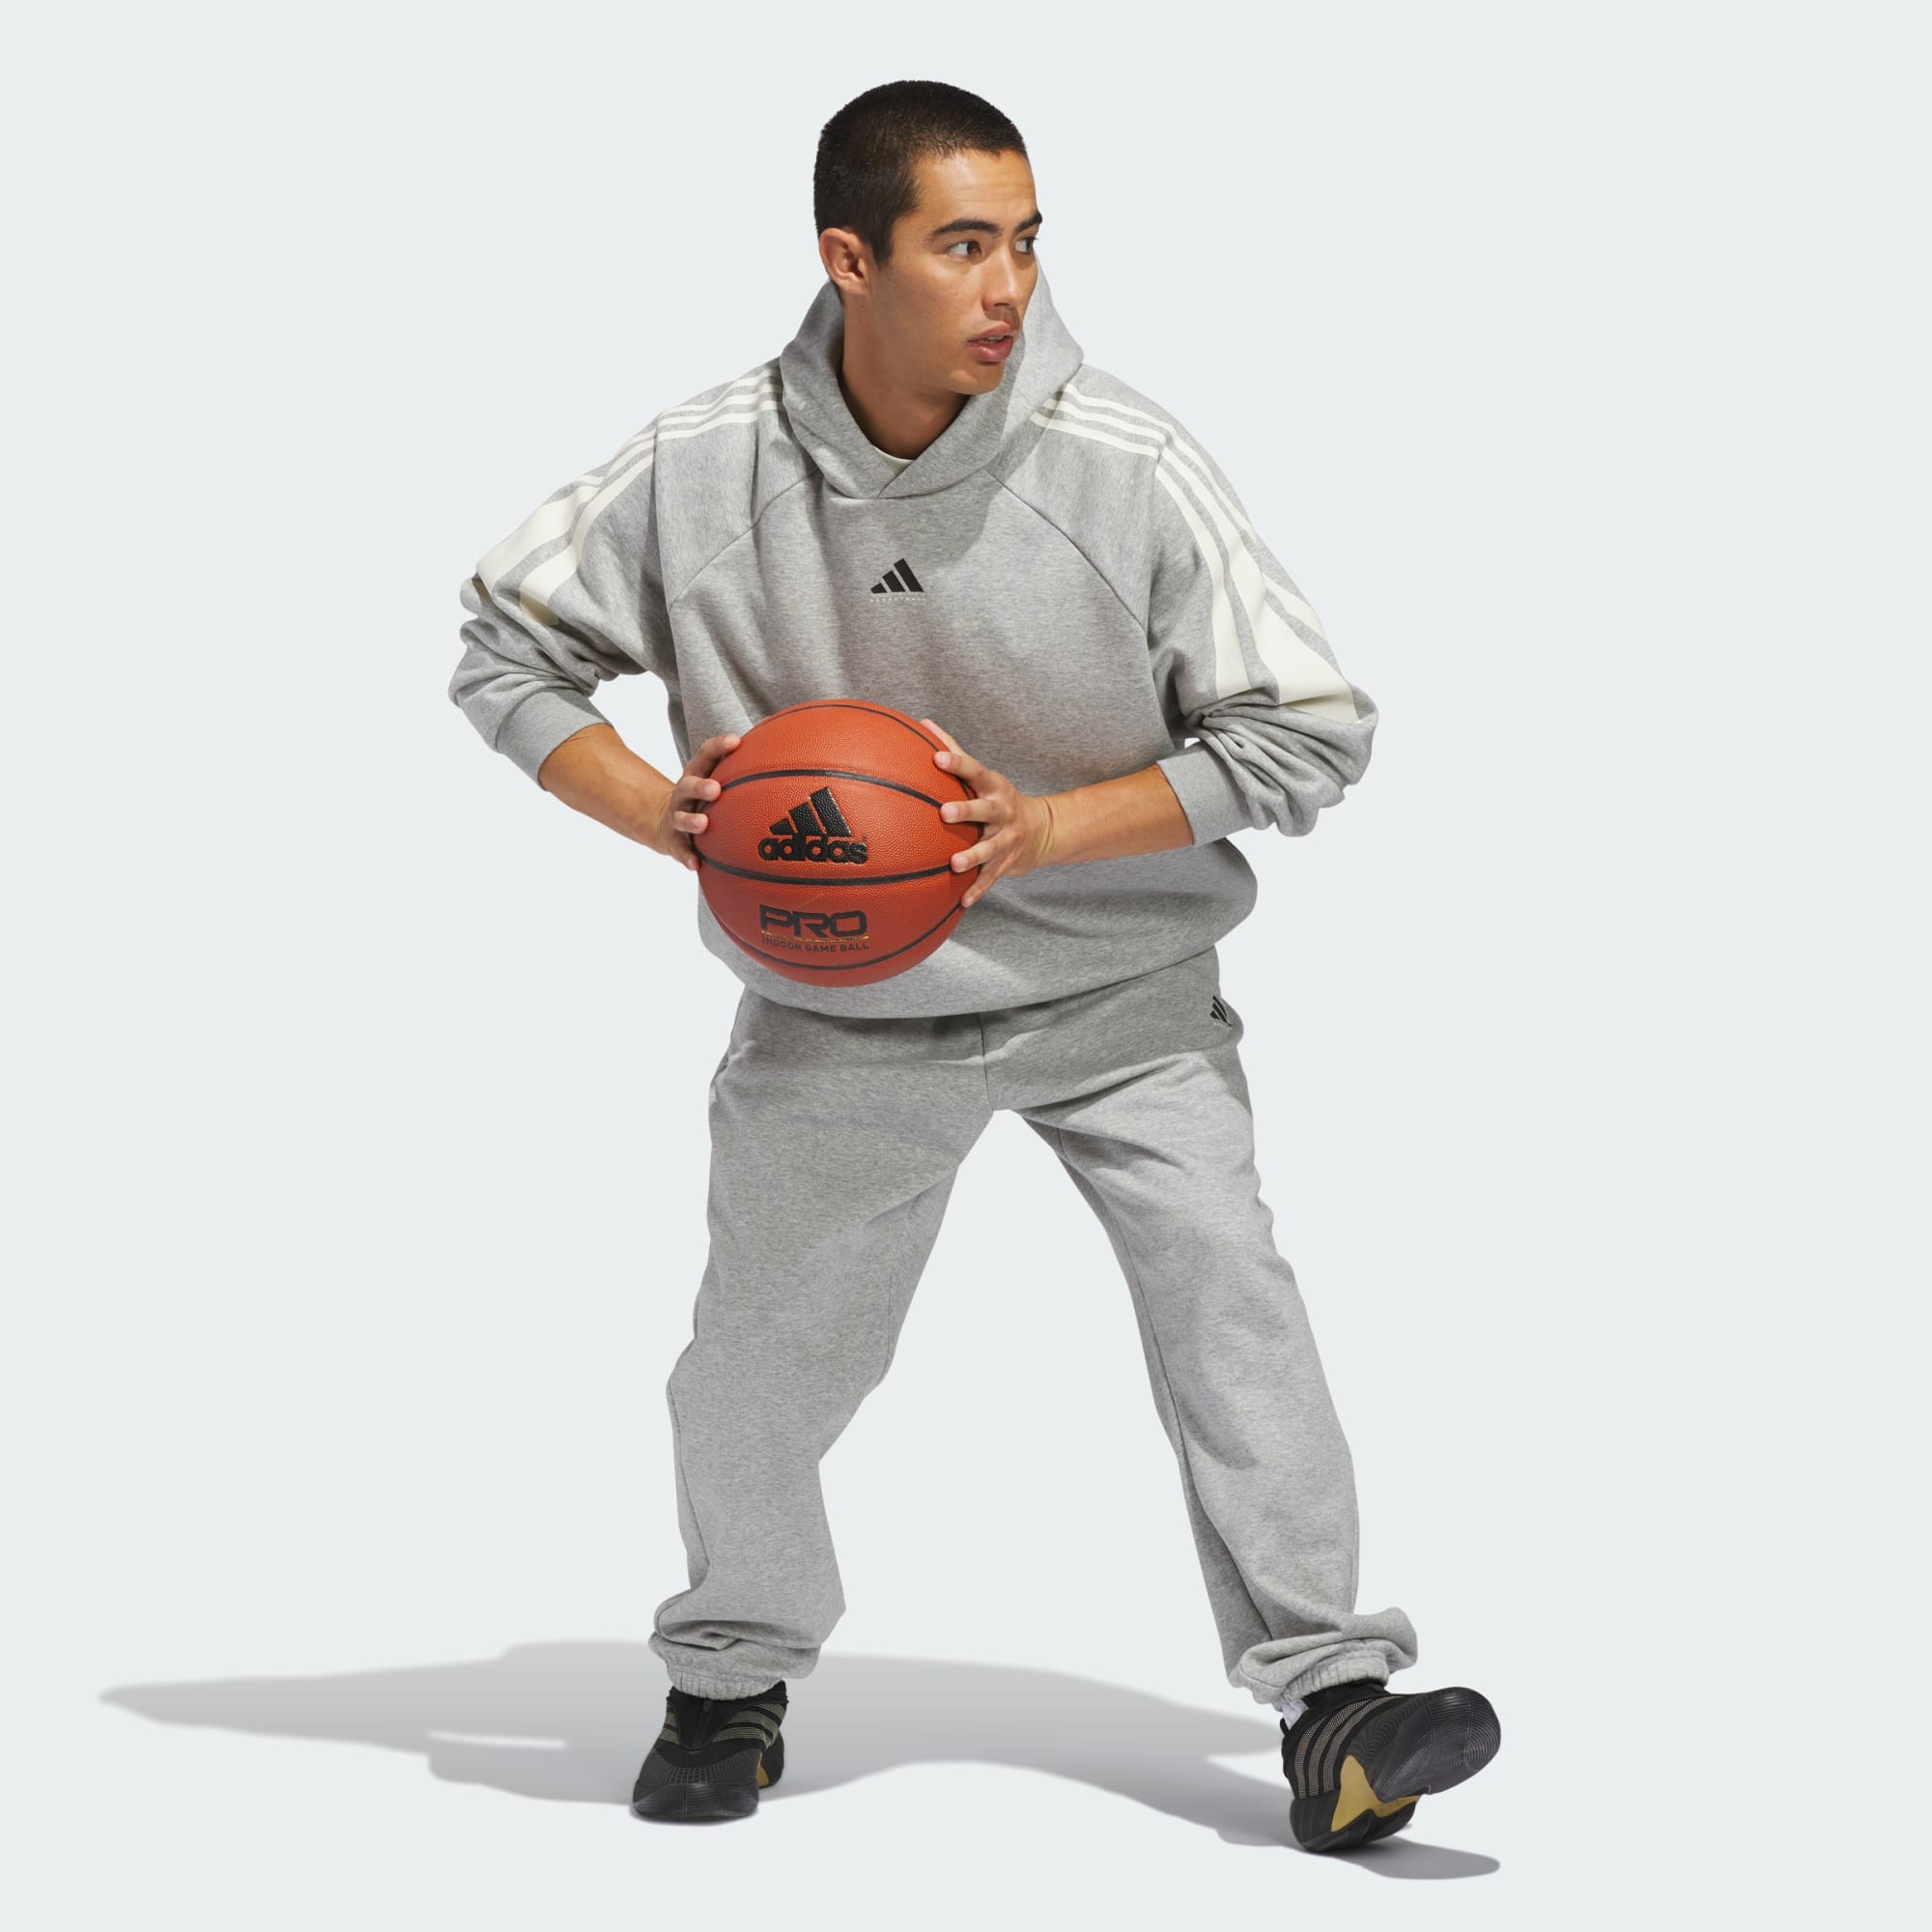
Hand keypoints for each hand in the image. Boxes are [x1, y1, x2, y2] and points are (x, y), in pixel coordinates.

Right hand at [650, 731, 743, 870]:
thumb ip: (744, 772)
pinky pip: (680, 850)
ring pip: (680, 818)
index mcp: (697, 774)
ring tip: (703, 824)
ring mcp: (676, 817)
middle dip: (701, 786)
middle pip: (688, 785)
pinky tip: (695, 864)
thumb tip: (790, 759)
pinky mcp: (673, 841)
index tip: (735, 741)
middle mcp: (684, 793)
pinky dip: (686, 857)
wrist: (666, 822)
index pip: (705, 754)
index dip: (718, 746)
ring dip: (690, 821)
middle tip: (715, 789)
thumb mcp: (717, 780)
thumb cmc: (704, 799)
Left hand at [920, 719, 1055, 906]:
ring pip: (989, 849)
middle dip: (966, 811)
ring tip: (954, 864)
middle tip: (944, 813)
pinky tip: (962, 902)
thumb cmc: (997, 797)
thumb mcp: (983, 775)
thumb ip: (953, 749)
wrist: (1042, 830)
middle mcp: (1001, 812)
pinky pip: (991, 878)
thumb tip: (922, 723)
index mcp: (992, 788)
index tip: (938, 758)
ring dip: (973, 857)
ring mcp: (1006, 839)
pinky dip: (978, 890)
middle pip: (984, 810)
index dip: (957, 764)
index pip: (975, 771)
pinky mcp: (1006, 863)